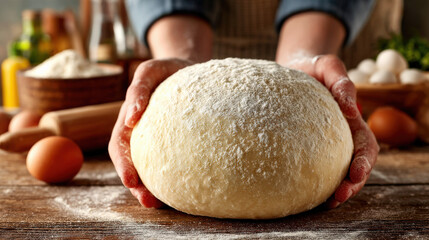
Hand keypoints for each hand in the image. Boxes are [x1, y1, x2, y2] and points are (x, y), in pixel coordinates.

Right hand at [108, 58, 191, 207]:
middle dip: (136, 184)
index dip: (123, 164)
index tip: (131, 180)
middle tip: (148, 200)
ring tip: (159, 203)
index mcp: (130, 119)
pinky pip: (168, 161)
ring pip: (148, 167)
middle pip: (132, 163)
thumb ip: (139, 89)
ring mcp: (155, 139)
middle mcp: (140, 133)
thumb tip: (131, 117)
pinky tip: (179, 189)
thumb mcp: (151, 70)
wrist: (188, 68)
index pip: (120, 145)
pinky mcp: (172, 142)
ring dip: (150, 187)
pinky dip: (168, 176)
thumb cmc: (168, 69)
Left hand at [283, 54, 379, 207]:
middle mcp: (341, 136)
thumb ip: (341, 81)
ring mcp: (324, 144)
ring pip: (336, 172)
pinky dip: (315, 183)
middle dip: (351, 185)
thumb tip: (352, 109)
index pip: (366, 146)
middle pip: (355, 166)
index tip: (355, 175)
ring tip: (324, 203)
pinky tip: (303, 192)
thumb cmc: (312, 67)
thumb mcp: (327, 65)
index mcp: (351, 121)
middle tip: (338, 198)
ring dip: (336, 190)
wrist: (291, 69)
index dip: (363, 163)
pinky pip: (314, 167)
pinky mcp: (306, 146)